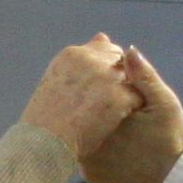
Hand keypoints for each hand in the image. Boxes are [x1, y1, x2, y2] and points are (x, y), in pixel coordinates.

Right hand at [20, 36, 142, 168]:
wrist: (45, 145)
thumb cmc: (45, 121)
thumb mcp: (57, 81)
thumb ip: (82, 61)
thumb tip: (102, 36)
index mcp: (72, 54)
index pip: (103, 49)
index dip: (104, 69)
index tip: (96, 88)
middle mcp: (91, 59)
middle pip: (119, 60)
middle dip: (117, 78)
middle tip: (102, 104)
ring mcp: (107, 77)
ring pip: (130, 78)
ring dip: (124, 95)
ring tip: (106, 115)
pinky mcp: (120, 97)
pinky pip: (137, 98)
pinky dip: (129, 111)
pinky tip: (114, 123)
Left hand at [73, 47, 182, 182]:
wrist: (175, 181)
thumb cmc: (173, 138)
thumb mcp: (164, 103)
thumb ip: (145, 77)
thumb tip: (128, 50)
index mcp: (108, 120)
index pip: (92, 90)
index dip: (100, 78)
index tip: (113, 71)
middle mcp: (90, 142)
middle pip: (82, 110)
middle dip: (92, 98)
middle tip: (119, 104)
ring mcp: (86, 161)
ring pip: (80, 129)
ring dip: (87, 117)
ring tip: (118, 120)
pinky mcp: (89, 173)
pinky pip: (83, 148)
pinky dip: (89, 138)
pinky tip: (108, 135)